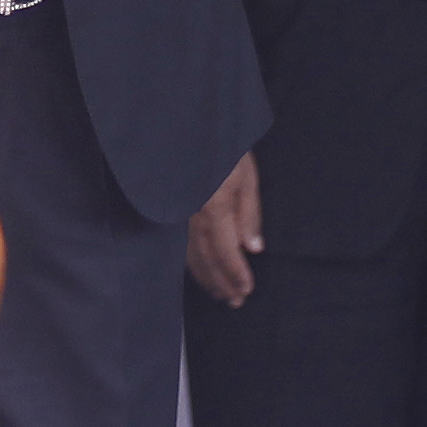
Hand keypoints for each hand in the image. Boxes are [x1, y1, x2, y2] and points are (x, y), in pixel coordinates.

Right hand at [186, 152, 262, 306]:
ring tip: (219, 294)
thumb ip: (249, 213)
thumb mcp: (247, 175)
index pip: (226, 251)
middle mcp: (192, 214)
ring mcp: (179, 212)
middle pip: (206, 258)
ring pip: (191, 253)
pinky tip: (198, 270)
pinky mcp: (173, 208)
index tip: (247, 290)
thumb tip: (253, 248)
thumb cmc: (224, 145)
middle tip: (235, 302)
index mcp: (214, 206)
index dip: (236, 273)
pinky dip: (191, 261)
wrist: (188, 124)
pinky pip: (181, 242)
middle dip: (221, 282)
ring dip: (206, 277)